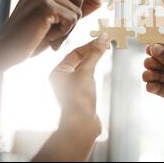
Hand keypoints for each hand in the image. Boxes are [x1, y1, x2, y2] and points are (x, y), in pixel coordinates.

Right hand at [0, 0, 100, 70]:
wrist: (5, 51)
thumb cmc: (30, 36)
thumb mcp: (56, 19)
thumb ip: (75, 7)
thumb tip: (99, 0)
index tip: (97, 3)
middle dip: (74, 19)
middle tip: (55, 31)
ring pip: (78, 10)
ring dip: (68, 28)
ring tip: (48, 34)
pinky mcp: (45, 5)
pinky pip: (72, 19)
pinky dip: (63, 33)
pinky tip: (46, 37)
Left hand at [33, 35, 107, 161]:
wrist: (81, 125)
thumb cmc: (78, 99)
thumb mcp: (87, 72)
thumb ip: (95, 53)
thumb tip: (103, 37)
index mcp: (57, 72)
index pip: (74, 53)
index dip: (89, 45)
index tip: (102, 38)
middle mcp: (62, 79)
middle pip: (79, 60)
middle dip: (92, 51)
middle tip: (106, 43)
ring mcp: (72, 88)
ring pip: (84, 69)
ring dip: (94, 61)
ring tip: (105, 52)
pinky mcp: (81, 96)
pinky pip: (88, 79)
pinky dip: (95, 72)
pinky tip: (102, 70)